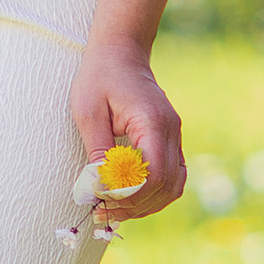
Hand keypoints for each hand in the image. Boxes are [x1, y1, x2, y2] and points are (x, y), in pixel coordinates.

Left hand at [71, 35, 185, 222]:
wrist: (120, 52)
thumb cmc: (100, 77)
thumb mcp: (88, 111)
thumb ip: (97, 150)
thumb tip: (98, 187)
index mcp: (153, 121)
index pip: (153, 173)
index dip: (130, 194)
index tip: (101, 199)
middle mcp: (171, 131)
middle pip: (165, 186)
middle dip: (134, 205)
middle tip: (102, 212)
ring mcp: (174, 136)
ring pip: (173, 187)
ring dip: (145, 205)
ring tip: (112, 210)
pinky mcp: (169, 141)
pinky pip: (171, 178)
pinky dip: (153, 195)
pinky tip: (128, 199)